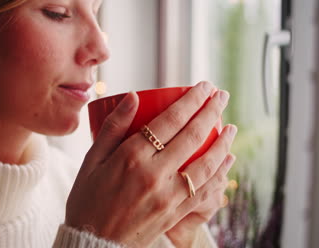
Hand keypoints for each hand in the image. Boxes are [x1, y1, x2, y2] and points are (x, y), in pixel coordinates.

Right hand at [65, 82, 235, 246]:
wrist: (93, 244)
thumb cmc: (87, 200)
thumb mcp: (91, 160)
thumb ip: (113, 127)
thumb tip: (133, 96)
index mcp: (132, 158)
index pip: (171, 120)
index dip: (192, 100)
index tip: (204, 86)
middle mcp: (155, 175)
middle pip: (192, 136)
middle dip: (212, 111)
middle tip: (222, 96)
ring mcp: (169, 196)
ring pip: (206, 164)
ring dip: (223, 142)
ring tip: (231, 126)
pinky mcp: (176, 213)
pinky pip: (206, 191)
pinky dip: (220, 173)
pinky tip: (228, 160)